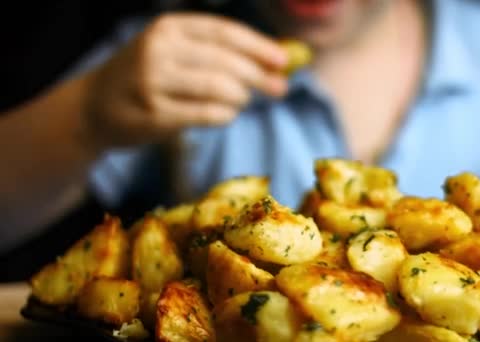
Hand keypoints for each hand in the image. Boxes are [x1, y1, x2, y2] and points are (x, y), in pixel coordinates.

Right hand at [83, 13, 288, 148]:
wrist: (95, 107)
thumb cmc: (148, 77)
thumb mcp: (175, 52)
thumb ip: (220, 54)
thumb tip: (278, 62)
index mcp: (168, 27)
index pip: (224, 32)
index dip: (259, 46)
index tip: (284, 60)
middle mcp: (159, 49)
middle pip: (226, 61)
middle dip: (260, 76)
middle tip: (279, 89)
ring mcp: (154, 81)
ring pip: (219, 88)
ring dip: (240, 97)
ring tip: (240, 100)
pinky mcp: (154, 113)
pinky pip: (207, 114)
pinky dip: (225, 115)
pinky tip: (226, 114)